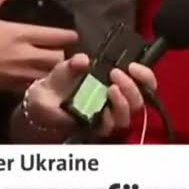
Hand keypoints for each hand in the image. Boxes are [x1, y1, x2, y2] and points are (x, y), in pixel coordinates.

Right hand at [0, 0, 77, 92]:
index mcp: (20, 33)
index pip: (53, 35)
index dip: (66, 36)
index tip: (73, 36)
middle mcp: (23, 55)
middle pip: (56, 58)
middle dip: (61, 56)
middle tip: (60, 53)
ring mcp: (16, 74)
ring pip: (45, 75)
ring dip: (51, 72)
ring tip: (52, 70)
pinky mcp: (5, 88)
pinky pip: (28, 88)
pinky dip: (34, 85)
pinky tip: (33, 83)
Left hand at [19, 53, 157, 141]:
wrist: (43, 100)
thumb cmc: (62, 82)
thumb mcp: (68, 67)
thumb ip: (76, 62)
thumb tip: (84, 60)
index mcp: (119, 84)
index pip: (145, 83)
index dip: (145, 76)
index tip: (133, 66)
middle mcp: (118, 101)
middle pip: (140, 101)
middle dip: (132, 87)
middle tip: (115, 74)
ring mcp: (109, 117)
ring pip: (128, 116)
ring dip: (123, 102)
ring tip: (110, 89)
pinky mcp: (97, 129)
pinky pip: (110, 128)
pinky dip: (108, 118)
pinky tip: (102, 110)